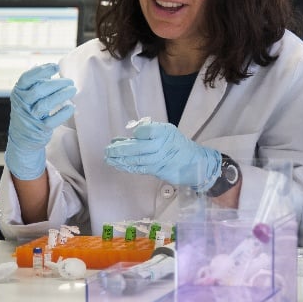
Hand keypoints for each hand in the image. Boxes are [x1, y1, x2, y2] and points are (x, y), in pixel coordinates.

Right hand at [6, 63, 75, 179]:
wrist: (22, 137)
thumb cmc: (29, 111)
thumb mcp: (26, 96)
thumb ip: (36, 82)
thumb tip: (50, 66)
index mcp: (18, 93)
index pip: (26, 78)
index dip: (41, 71)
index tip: (55, 67)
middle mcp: (22, 104)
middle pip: (39, 90)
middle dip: (57, 84)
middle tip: (70, 81)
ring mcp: (30, 117)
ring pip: (45, 104)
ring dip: (61, 95)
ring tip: (73, 90)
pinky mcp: (40, 129)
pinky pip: (52, 120)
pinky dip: (63, 113)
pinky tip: (71, 107)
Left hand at [104, 121, 221, 187]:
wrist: (194, 162)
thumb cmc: (178, 145)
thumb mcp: (168, 132)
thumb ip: (150, 132)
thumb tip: (130, 135)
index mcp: (165, 132)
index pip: (146, 130)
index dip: (137, 133)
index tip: (132, 136)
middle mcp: (162, 145)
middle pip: (137, 147)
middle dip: (120, 149)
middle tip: (108, 149)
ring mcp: (160, 159)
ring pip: (136, 159)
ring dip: (120, 159)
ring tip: (109, 158)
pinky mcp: (158, 170)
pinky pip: (139, 168)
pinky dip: (127, 167)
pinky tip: (118, 165)